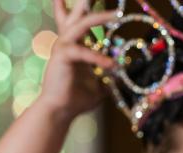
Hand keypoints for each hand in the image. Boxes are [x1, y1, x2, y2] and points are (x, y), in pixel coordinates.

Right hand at [35, 0, 115, 122]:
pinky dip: (98, 57)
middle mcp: (67, 42)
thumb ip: (108, 80)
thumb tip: (122, 80)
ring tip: (117, 14)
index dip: (86, 8)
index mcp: (75, 45)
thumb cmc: (76, 100)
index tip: (101, 3)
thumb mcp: (99, 88)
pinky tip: (111, 65)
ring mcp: (63, 47)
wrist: (60, 111)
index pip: (80, 21)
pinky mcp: (61, 56)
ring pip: (81, 24)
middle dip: (85, 2)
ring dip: (99, 17)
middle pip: (77, 14)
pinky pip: (83, 52)